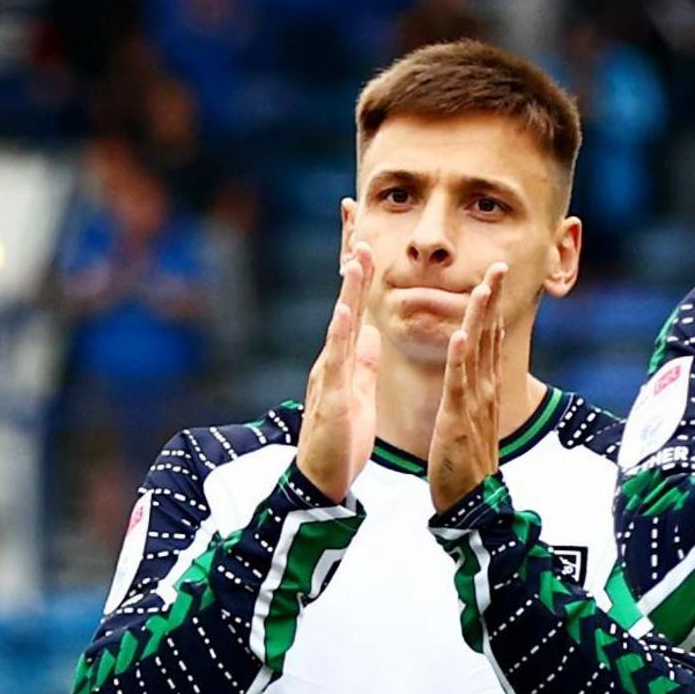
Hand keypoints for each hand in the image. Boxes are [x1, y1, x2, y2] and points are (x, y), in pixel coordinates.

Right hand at [293, 238, 382, 501]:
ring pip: (340, 323)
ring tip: (358, 253)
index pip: (355, 300)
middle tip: (353, 212)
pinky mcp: (330, 398)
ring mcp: (329, 374)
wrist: (323, 481)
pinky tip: (345, 311)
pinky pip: (336, 362)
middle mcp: (334, 356)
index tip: (365, 224)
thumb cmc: (340, 438)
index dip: (360, 263)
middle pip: (344, 297)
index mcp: (346, 355)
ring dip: (349, 288)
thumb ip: (363, 361)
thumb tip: (372, 334)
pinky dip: (340, 335)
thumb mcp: (358, 391)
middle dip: (350, 254)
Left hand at [427, 262, 510, 512]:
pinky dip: (461, 358)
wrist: (472, 503)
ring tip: (484, 286)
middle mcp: (484, 390)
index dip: (492, 306)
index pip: (489, 339)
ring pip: (478, 352)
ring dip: (481, 317)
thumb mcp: (472, 421)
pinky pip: (459, 383)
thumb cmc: (465, 465)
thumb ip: (472, 395)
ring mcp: (473, 403)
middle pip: (490, 336)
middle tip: (500, 266)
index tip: (495, 276)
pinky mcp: (457, 419)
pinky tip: (462, 334)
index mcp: (484, 389)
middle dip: (494, 300)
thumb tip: (471, 379)